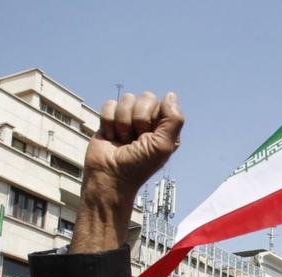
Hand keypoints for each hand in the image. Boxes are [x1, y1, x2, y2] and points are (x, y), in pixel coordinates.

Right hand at [71, 91, 183, 253]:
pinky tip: (111, 137)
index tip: (148, 137)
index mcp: (164, 126)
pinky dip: (108, 122)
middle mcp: (148, 120)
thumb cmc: (138, 166)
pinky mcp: (110, 120)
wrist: (110, 177)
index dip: (151, 119)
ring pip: (126, 99)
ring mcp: (129, 119)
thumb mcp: (162, 146)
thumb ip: (173, 120)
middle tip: (135, 139)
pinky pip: (110, 104)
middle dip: (136, 119)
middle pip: (144, 97)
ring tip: (123, 140)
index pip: (161, 103)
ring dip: (122, 123)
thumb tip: (171, 94)